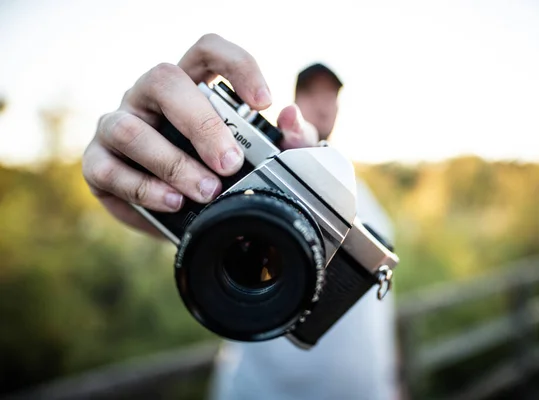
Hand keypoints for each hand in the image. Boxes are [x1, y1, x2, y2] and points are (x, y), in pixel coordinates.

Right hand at [82, 34, 316, 237]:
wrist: (188, 218)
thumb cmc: (223, 175)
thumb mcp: (264, 161)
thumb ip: (286, 141)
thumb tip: (291, 118)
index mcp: (191, 86)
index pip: (207, 51)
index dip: (236, 65)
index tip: (264, 101)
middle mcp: (150, 98)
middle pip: (164, 80)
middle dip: (200, 123)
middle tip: (230, 163)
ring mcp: (119, 125)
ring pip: (130, 128)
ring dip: (171, 163)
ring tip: (205, 192)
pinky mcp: (98, 163)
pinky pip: (109, 170)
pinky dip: (143, 189)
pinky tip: (172, 202)